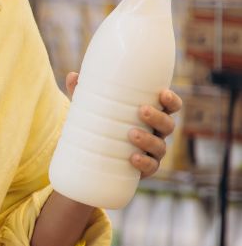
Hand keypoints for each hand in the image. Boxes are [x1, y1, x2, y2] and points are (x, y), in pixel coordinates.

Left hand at [66, 72, 182, 177]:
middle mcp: (156, 133)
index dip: (171, 100)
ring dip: (148, 140)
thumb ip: (83, 93)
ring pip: (160, 146)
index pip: (171, 107)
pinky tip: (133, 158)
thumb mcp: (91, 109)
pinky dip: (143, 162)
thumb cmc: (99, 125)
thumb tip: (73, 76)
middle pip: (168, 125)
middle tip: (142, 110)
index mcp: (151, 116)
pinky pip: (150, 167)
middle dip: (158, 117)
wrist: (91, 158)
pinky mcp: (143, 169)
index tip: (163, 93)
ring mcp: (152, 153)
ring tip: (132, 133)